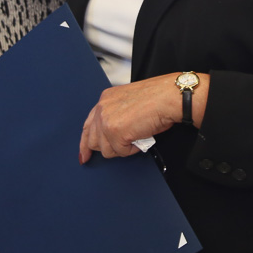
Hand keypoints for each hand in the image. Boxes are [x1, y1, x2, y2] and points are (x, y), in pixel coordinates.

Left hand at [79, 73, 206, 161]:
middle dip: (109, 147)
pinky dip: (133, 149)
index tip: (84, 155)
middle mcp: (102, 108)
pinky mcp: (115, 133)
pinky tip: (141, 136)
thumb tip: (112, 135)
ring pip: (106, 150)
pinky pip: (121, 152)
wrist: (168, 97)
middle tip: (125, 145)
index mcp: (105, 99)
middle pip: (94, 141)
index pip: (88, 125)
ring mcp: (106, 121)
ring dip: (123, 147)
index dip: (85, 143)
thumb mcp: (128, 102)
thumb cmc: (157, 98)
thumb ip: (115, 114)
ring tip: (137, 135)